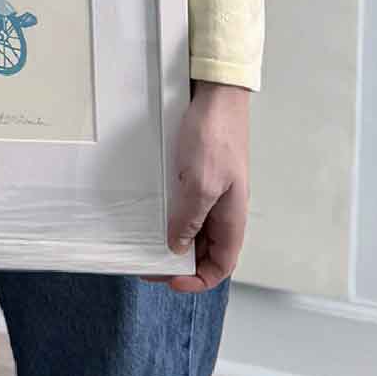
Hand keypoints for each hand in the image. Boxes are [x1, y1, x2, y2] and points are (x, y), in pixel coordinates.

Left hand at [148, 81, 249, 293]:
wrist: (215, 95)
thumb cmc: (215, 136)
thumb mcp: (200, 184)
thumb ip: (189, 219)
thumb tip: (178, 248)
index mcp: (232, 218)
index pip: (222, 265)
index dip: (199, 280)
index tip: (170, 280)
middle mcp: (224, 210)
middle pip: (204, 251)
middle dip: (179, 263)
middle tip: (146, 263)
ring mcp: (211, 193)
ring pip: (193, 230)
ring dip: (172, 240)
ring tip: (144, 243)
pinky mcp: (197, 176)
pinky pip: (184, 206)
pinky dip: (169, 216)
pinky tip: (150, 213)